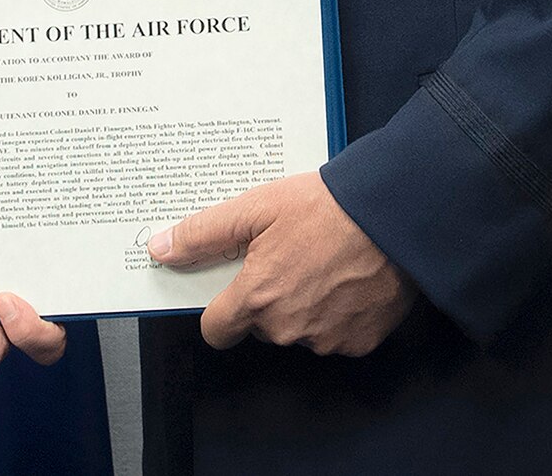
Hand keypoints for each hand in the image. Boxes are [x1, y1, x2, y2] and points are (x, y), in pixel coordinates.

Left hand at [148, 171, 414, 356]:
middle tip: (286, 257)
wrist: (392, 215)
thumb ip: (203, 234)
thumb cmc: (323, 207)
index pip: (216, 330)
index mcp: (257, 298)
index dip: (220, 310)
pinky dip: (337, 314)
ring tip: (321, 262)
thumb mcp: (255, 208)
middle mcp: (288, 329)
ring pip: (298, 331)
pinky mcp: (360, 343)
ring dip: (303, 306)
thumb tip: (159, 250)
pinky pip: (335, 335)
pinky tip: (346, 279)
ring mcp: (326, 340)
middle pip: (260, 327)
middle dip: (266, 299)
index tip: (232, 289)